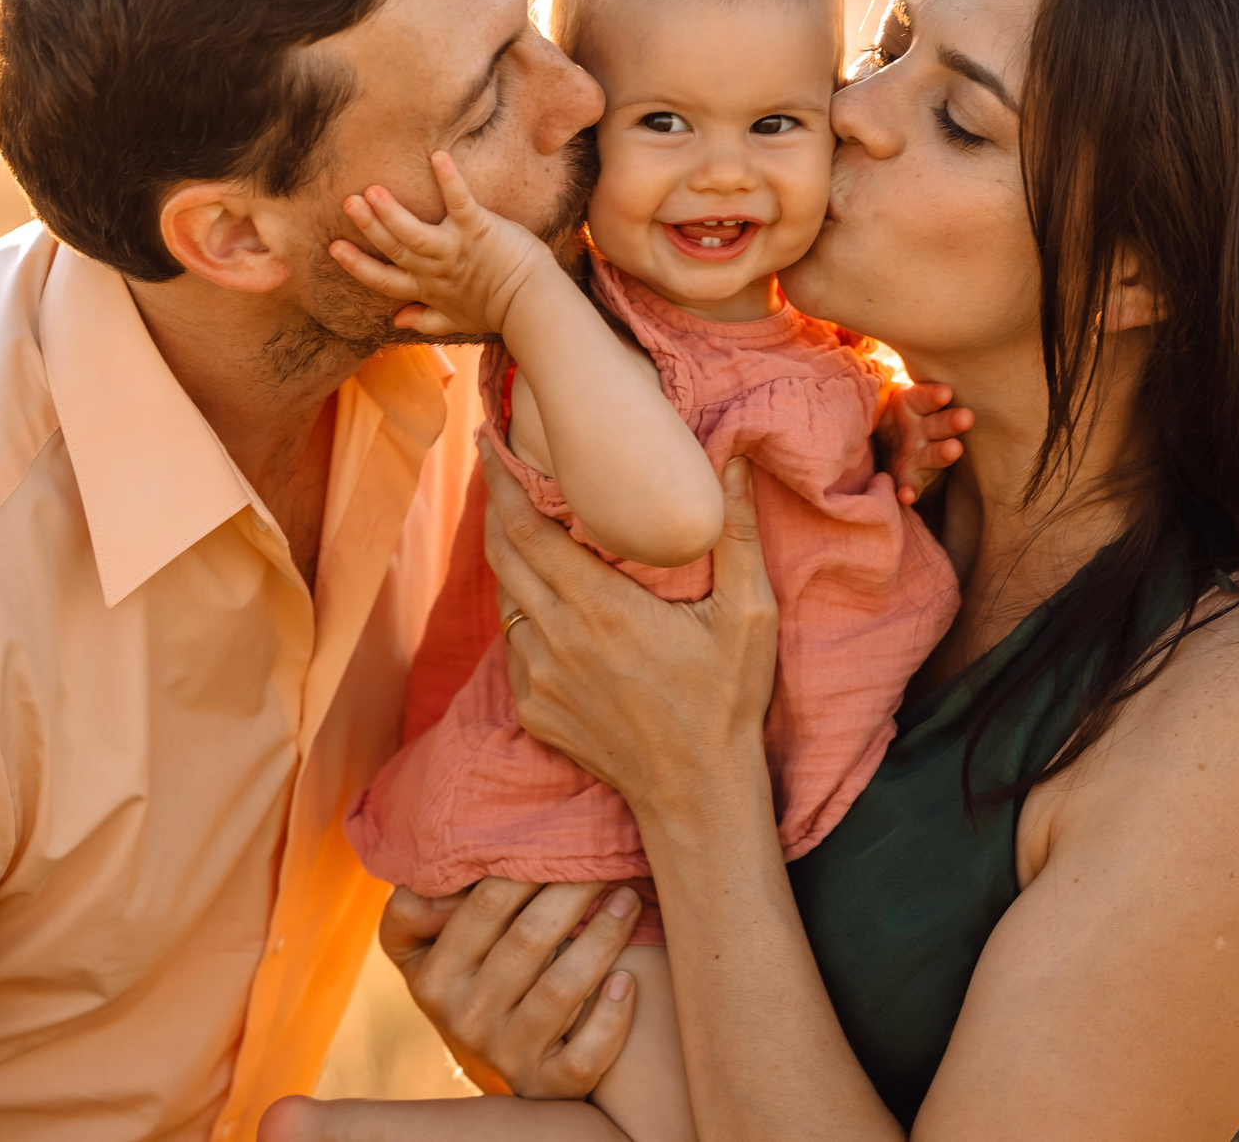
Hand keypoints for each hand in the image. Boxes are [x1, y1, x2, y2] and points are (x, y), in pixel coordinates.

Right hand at [328, 150, 557, 337]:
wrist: (532, 305)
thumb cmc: (495, 311)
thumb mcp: (454, 322)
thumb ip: (423, 320)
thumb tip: (394, 320)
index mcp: (426, 288)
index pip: (383, 279)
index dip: (357, 265)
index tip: (333, 247)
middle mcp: (435, 269)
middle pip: (394, 248)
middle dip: (368, 227)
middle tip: (347, 203)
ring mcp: (454, 248)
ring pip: (414, 231)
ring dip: (392, 212)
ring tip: (371, 190)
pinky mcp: (478, 228)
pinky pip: (460, 201)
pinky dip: (449, 179)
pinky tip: (437, 156)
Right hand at [379, 879, 641, 1097]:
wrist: (490, 1062)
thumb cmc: (465, 978)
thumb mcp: (419, 947)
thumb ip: (415, 906)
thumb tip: (440, 874)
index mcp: (434, 977)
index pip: (486, 904)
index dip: (530, 863)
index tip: (565, 836)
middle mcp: (465, 1018)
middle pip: (530, 939)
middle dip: (575, 890)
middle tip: (608, 857)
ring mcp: (508, 1055)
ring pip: (561, 990)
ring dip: (603, 937)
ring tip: (629, 898)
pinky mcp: (547, 1085)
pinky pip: (585, 1056)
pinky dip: (611, 1019)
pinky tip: (628, 980)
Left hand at [486, 446, 778, 821]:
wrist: (697, 793)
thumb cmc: (726, 700)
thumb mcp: (749, 613)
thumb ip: (737, 533)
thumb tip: (734, 460)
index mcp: (600, 607)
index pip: (528, 529)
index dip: (501, 482)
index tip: (488, 444)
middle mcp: (558, 639)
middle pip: (502, 557)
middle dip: (493, 508)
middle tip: (497, 471)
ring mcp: (540, 679)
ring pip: (507, 604)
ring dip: (511, 566)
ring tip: (526, 535)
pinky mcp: (535, 712)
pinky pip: (516, 650)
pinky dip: (525, 620)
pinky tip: (551, 611)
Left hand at [876, 380, 972, 505]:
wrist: (883, 443)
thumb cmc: (886, 412)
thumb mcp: (883, 396)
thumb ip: (877, 389)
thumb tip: (848, 365)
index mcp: (915, 404)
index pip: (926, 397)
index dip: (935, 394)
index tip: (945, 392)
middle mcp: (924, 429)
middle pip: (941, 423)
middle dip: (953, 421)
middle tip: (966, 417)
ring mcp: (921, 454)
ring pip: (936, 452)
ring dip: (945, 452)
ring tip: (954, 450)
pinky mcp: (911, 476)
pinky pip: (912, 483)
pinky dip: (910, 490)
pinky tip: (905, 496)